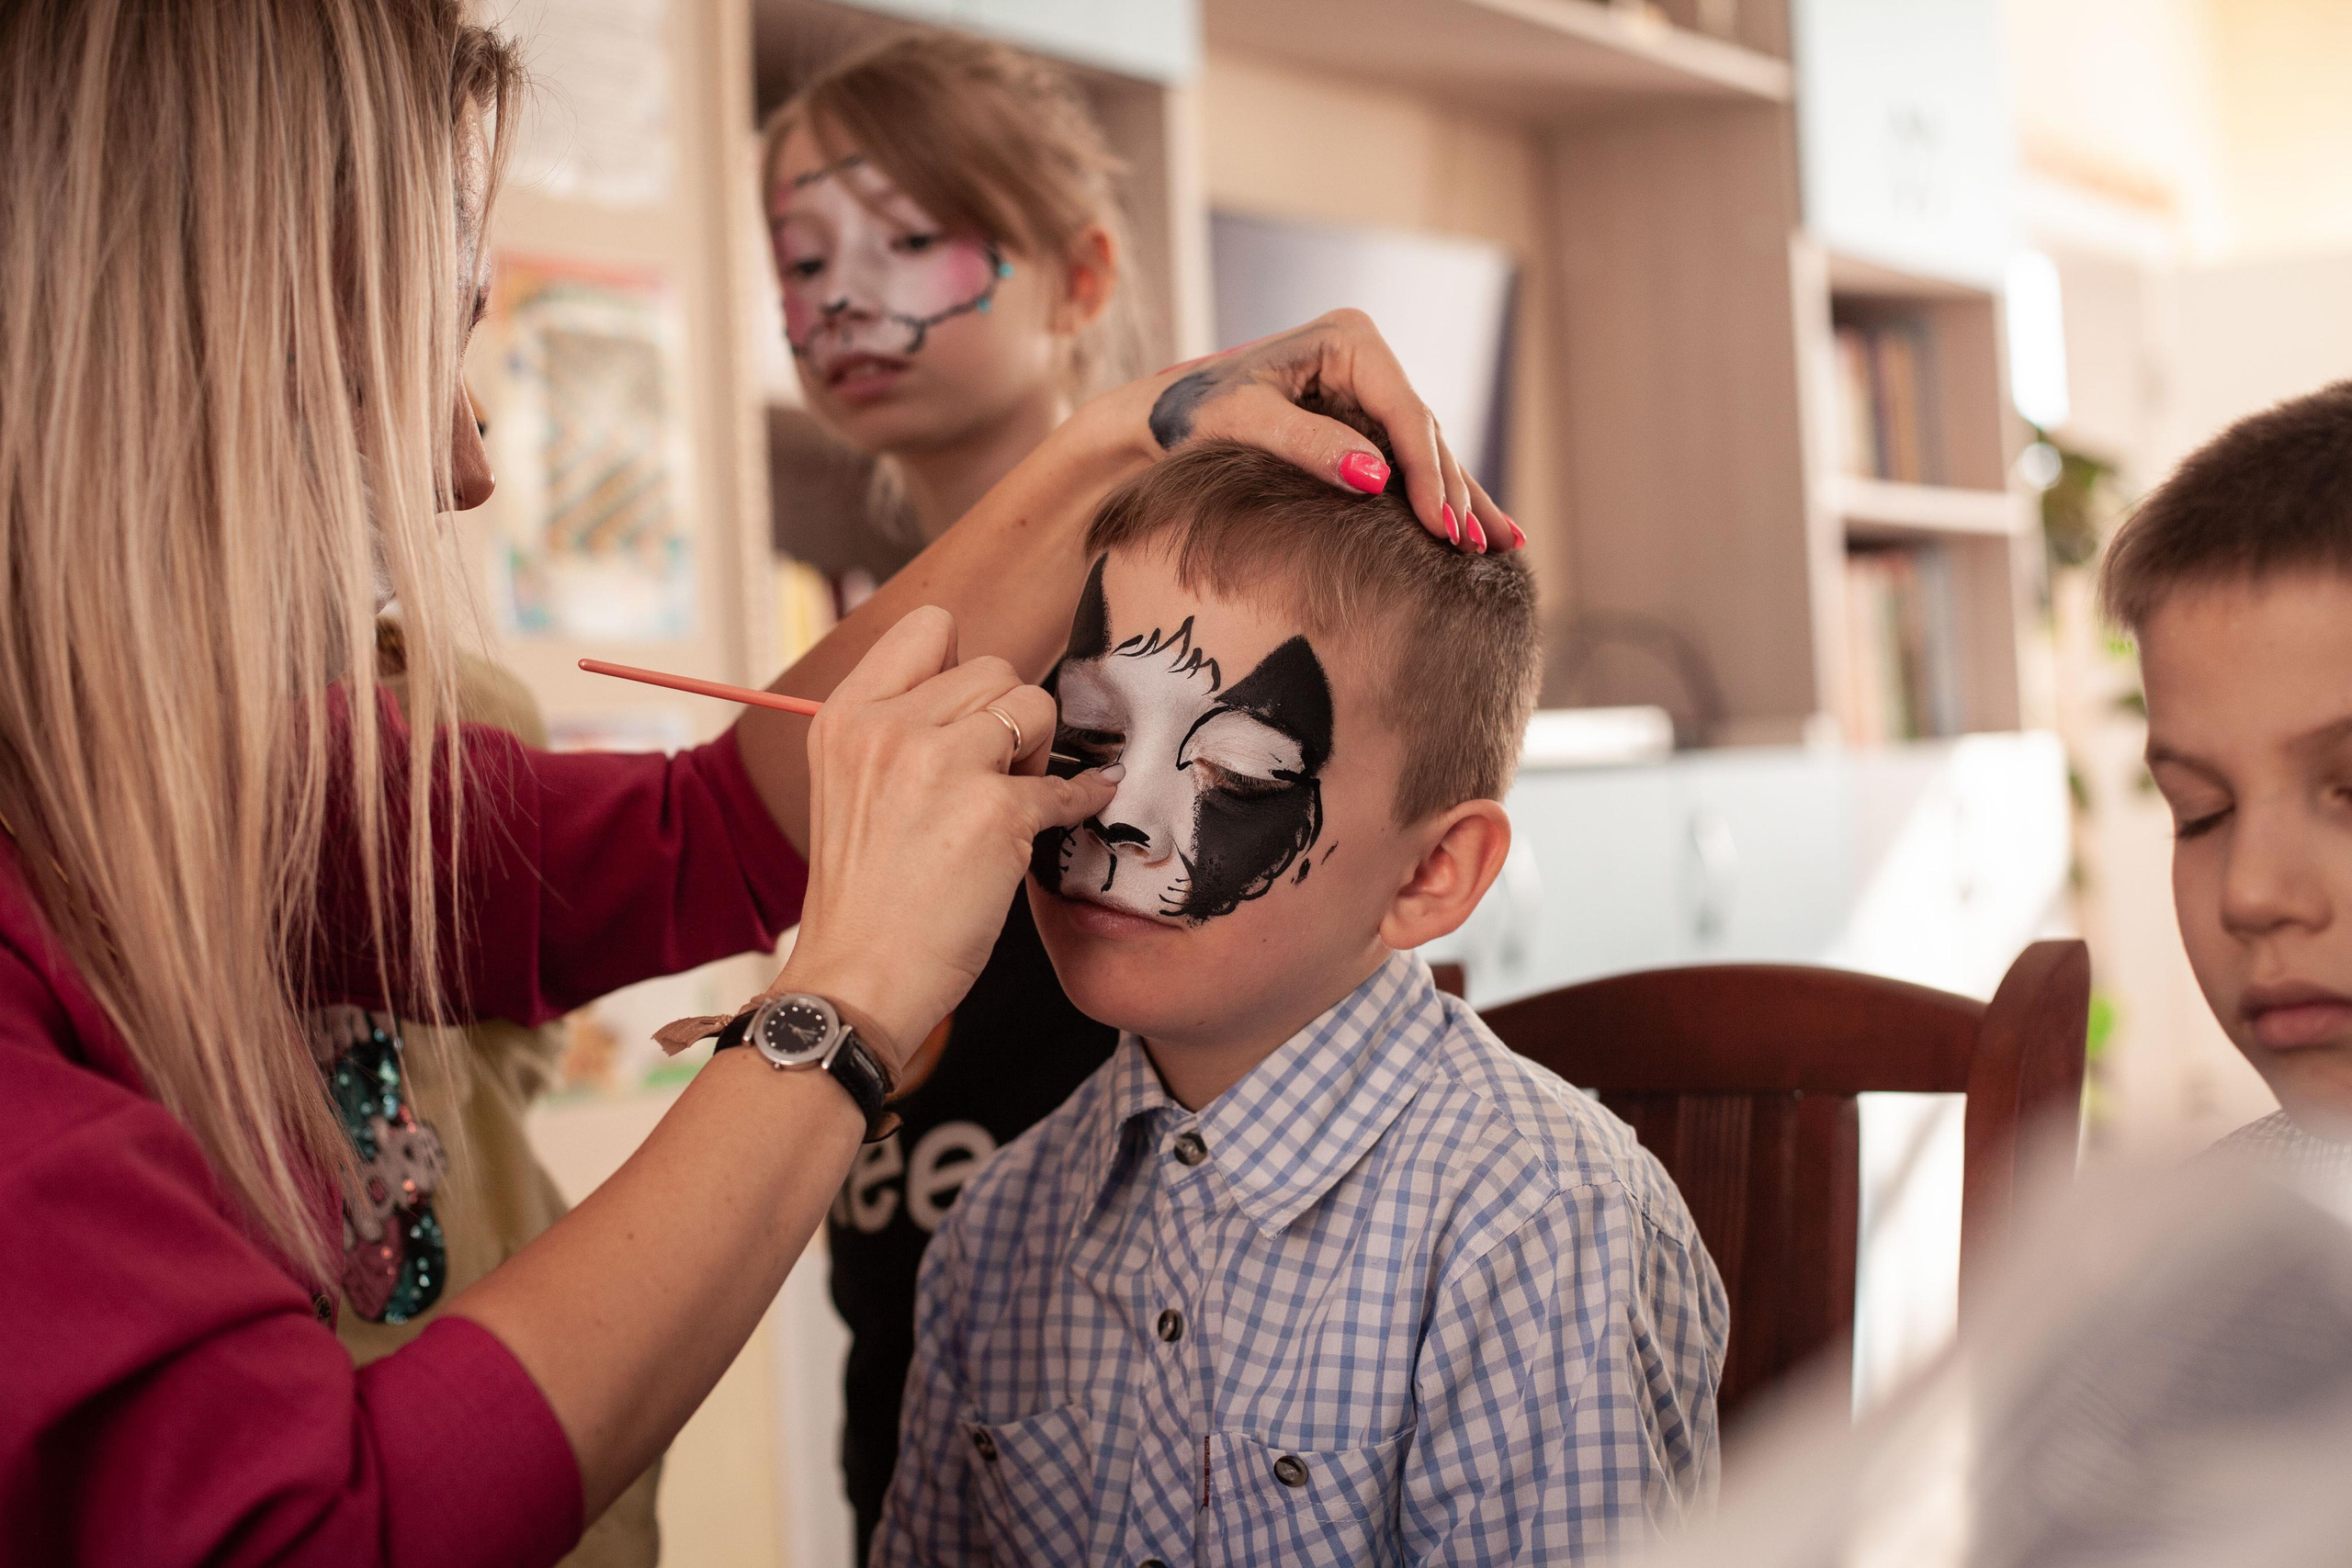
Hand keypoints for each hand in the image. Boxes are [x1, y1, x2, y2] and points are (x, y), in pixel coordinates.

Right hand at [769, 606, 1117, 1074]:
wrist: (858, 977)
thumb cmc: (864, 894)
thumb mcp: (849, 784)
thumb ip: (899, 729)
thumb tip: (985, 693)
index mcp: (847, 715)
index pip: (931, 626)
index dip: (965, 665)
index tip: (972, 712)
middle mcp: (890, 727)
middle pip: (995, 666)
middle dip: (1009, 715)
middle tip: (995, 773)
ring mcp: (943, 765)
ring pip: (1035, 704)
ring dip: (1039, 749)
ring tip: (1013, 797)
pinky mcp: (995, 813)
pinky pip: (1067, 782)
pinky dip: (1084, 795)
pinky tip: (1083, 804)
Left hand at [1088, 308, 1521, 553]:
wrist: (1159, 420)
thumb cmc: (1192, 414)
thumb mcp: (1245, 423)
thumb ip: (1310, 445)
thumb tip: (1377, 477)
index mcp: (1350, 339)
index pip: (1404, 412)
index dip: (1429, 474)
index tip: (1444, 528)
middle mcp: (1368, 359)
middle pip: (1425, 433)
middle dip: (1454, 493)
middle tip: (1476, 550)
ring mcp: (1369, 389)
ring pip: (1426, 451)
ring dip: (1462, 501)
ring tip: (1500, 548)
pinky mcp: (1363, 421)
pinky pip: (1408, 463)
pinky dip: (1439, 498)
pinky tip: (1481, 531)